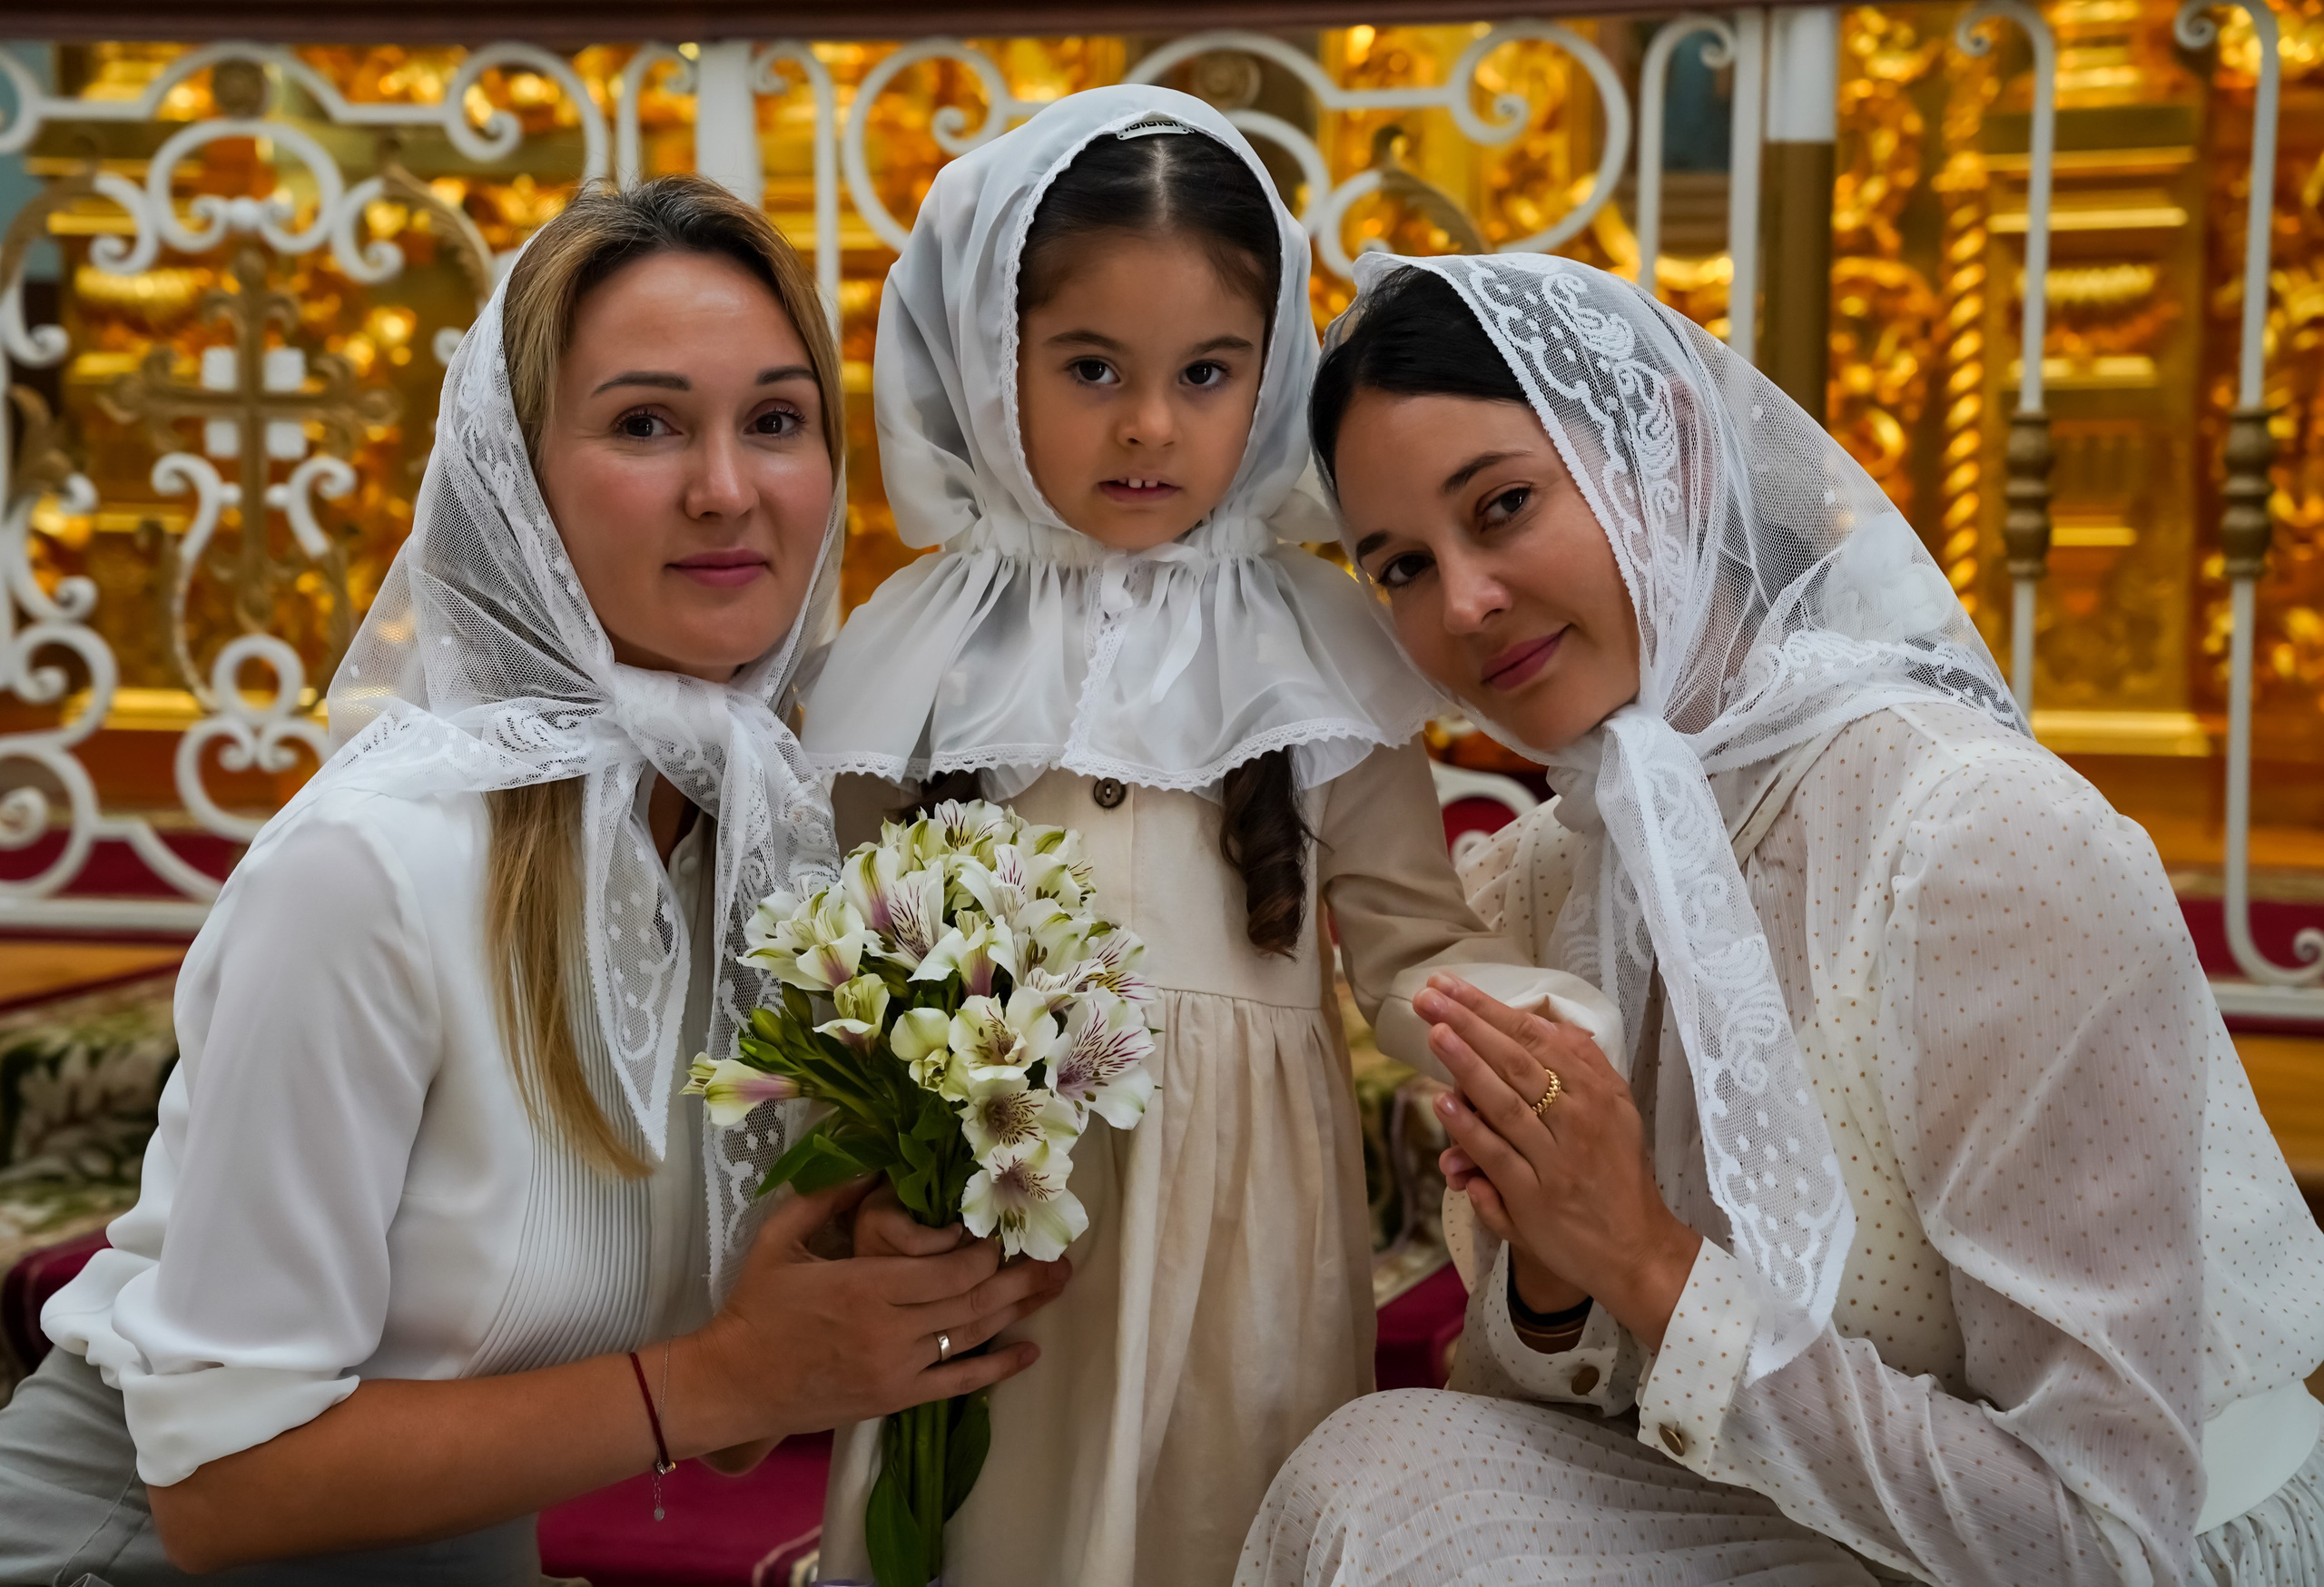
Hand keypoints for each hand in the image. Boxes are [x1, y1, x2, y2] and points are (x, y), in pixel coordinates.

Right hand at [673, 1177, 1070, 1453]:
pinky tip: (1030, 1351)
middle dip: (1019, 1275)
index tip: (1004, 1228)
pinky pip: (959, 1384)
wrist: (733, 1382)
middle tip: (1057, 1254)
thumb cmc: (756, 1306)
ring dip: (1019, 1310)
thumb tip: (874, 1164)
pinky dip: (999, 1368)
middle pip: (971, 1300)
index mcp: (865, 1286)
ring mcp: (897, 1369)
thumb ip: (827, 1197)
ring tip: (1056, 1285)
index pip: (948, 1268)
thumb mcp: (781, 1237)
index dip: (985, 1250)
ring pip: (972, 1336)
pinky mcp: (895, 1399)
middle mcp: (890, 1330)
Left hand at [1419, 974, 1699, 1348]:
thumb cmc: (1618, 1173)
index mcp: (1596, 1091)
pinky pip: (1498, 1156)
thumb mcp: (1617, 1109)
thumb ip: (1584, 1065)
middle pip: (1518, 1061)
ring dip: (1468, 1066)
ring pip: (1507, 1103)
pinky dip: (1470, 1129)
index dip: (1490, 1009)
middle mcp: (1579, 1118)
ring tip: (1435, 1034)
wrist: (1637, 1248)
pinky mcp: (1536, 1198)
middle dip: (1470, 1024)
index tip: (1450, 985)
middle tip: (1429, 997)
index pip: (1536, 1037)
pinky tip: (1443, 1103)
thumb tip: (1548, 1021)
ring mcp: (1556, 1158)